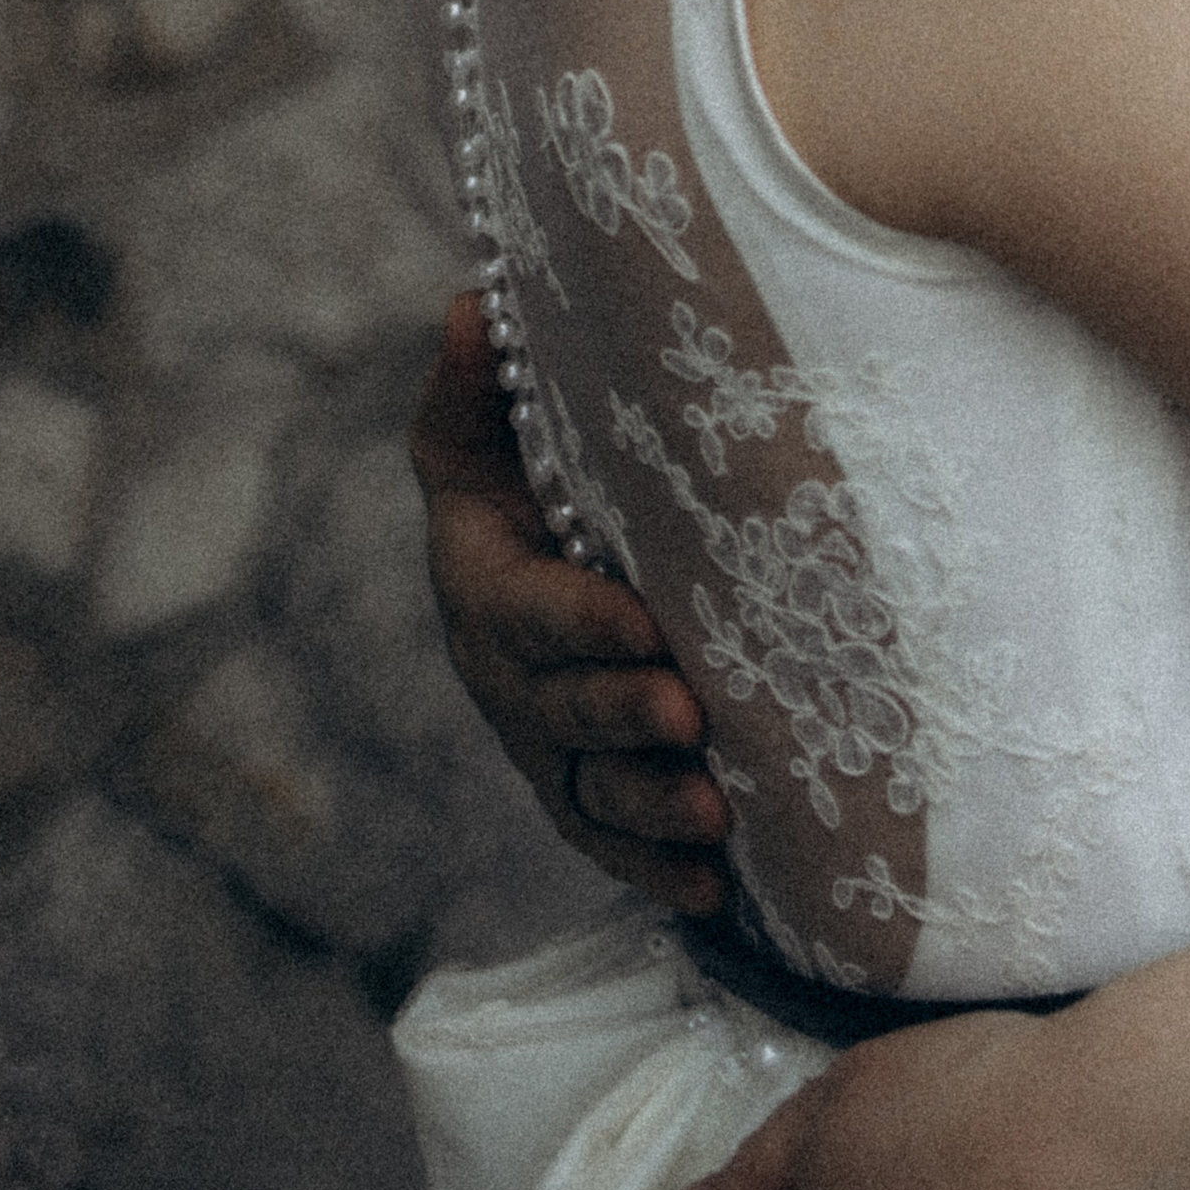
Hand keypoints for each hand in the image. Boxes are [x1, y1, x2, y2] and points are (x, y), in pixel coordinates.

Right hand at [409, 289, 730, 912]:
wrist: (545, 539)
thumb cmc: (530, 463)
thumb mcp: (493, 419)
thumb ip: (481, 378)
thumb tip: (471, 302)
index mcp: (483, 580)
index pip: (525, 609)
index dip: (581, 621)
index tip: (645, 624)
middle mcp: (506, 675)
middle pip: (559, 709)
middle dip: (623, 718)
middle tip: (689, 717)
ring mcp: (545, 743)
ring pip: (586, 789)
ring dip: (648, 807)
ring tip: (715, 816)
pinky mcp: (585, 789)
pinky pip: (612, 841)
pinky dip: (657, 869)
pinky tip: (718, 887)